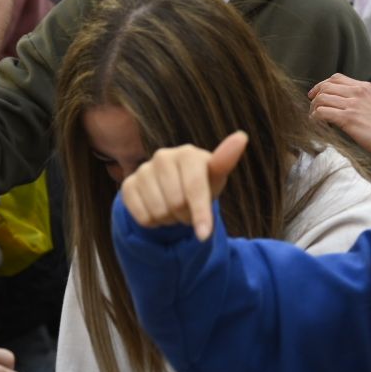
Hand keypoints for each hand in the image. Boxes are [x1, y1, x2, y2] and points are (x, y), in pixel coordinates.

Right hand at [121, 132, 248, 240]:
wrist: (173, 186)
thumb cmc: (201, 181)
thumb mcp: (215, 176)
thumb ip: (225, 161)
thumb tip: (242, 136)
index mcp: (188, 154)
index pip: (194, 188)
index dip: (200, 214)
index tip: (204, 235)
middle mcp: (163, 156)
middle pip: (176, 203)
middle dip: (186, 215)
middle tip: (188, 209)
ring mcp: (144, 170)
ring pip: (159, 212)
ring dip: (170, 219)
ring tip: (174, 208)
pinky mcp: (128, 185)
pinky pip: (142, 216)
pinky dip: (153, 222)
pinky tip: (158, 209)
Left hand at [308, 75, 370, 163]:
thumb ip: (362, 100)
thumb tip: (345, 105)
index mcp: (365, 87)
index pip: (336, 78)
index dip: (322, 85)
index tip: (316, 93)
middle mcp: (358, 92)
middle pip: (326, 86)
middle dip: (315, 96)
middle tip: (311, 106)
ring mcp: (353, 105)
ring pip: (322, 99)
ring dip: (313, 108)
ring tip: (313, 117)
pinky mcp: (348, 119)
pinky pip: (322, 113)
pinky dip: (315, 117)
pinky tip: (316, 123)